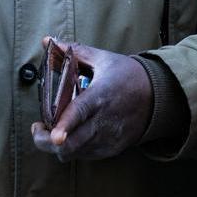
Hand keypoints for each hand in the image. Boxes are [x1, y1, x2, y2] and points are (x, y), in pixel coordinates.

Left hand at [31, 38, 151, 161]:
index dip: (64, 126)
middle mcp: (105, 120)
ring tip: (53, 131)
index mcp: (101, 95)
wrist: (157, 95)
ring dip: (58, 146)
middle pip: (71, 143)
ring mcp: (109, 137)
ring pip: (75, 153)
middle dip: (47, 142)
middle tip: (38, 129)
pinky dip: (74, 148)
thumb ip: (72, 52)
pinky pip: (86, 155)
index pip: (79, 113)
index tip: (53, 135)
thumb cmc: (127, 75)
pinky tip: (73, 135)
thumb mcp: (102, 59)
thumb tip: (47, 41)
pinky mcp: (112, 148)